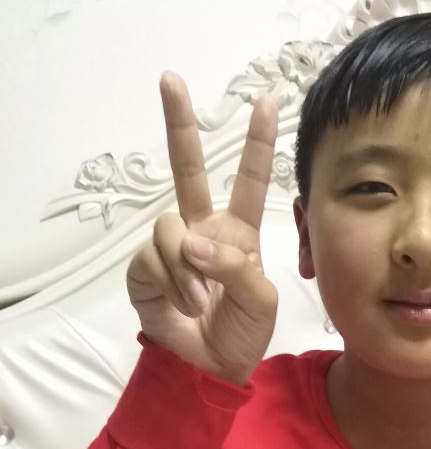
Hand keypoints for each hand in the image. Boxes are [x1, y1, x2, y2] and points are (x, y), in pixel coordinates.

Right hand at [126, 72, 278, 385]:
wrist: (211, 368)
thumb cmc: (242, 334)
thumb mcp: (261, 300)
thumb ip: (236, 267)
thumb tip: (193, 242)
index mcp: (238, 234)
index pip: (249, 181)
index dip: (258, 144)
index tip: (266, 103)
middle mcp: (203, 230)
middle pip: (187, 169)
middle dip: (179, 124)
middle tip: (171, 80)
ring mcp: (172, 247)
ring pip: (172, 226)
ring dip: (189, 267)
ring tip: (203, 302)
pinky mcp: (145, 266)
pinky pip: (155, 257)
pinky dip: (174, 283)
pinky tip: (185, 305)